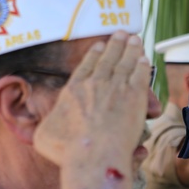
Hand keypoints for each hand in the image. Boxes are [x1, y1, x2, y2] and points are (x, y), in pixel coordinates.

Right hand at [33, 31, 151, 166]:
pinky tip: (145, 59)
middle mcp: (94, 84)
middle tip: (122, 33)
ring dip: (130, 49)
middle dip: (115, 45)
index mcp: (73, 91)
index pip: (86, 67)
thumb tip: (45, 125)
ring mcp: (115, 88)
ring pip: (125, 63)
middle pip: (107, 59)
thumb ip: (44, 126)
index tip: (100, 45)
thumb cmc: (67, 151)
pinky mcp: (135, 97)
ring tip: (135, 39)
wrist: (92, 155)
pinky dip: (142, 65)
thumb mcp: (43, 136)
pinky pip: (140, 75)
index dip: (94, 55)